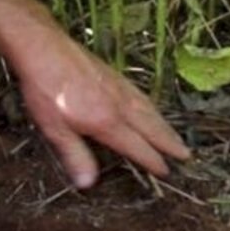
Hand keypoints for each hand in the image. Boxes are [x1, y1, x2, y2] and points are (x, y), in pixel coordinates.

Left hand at [13, 31, 190, 188]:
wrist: (42, 47)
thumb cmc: (44, 90)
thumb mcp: (54, 129)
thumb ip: (75, 155)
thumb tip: (89, 183)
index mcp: (106, 121)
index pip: (136, 146)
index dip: (152, 160)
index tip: (166, 171)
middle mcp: (118, 104)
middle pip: (150, 126)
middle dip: (168, 142)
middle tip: (187, 155)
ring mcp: (117, 86)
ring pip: (148, 108)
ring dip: (164, 124)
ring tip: (175, 135)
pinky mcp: (112, 73)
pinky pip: (140, 94)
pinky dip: (152, 105)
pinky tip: (149, 106)